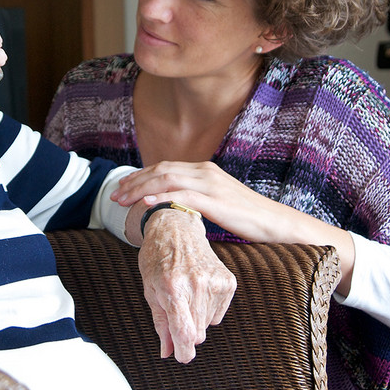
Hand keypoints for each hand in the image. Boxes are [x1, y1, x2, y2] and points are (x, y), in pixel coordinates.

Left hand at [113, 161, 294, 243]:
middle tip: (115, 195)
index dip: (141, 176)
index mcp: (204, 169)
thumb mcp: (216, 201)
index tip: (123, 188)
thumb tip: (172, 205)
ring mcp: (211, 184)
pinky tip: (145, 204)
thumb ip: (196, 197)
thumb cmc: (246, 216)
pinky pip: (183, 196)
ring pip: (167, 180)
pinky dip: (161, 197)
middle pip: (161, 170)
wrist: (274, 222)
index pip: (165, 167)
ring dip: (141, 189)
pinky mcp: (216, 201)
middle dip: (134, 181)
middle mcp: (205, 171)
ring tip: (122, 200)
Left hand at [138, 209, 234, 362]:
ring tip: (186, 294)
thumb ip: (161, 323)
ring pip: (207, 325)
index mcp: (172, 287)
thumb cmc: (158, 259)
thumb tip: (167, 352)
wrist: (177, 230)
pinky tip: (199, 290)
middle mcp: (196, 284)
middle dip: (186, 331)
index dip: (184, 352)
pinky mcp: (228, 281)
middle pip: (197, 332)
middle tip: (176, 312)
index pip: (184, 332)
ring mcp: (215, 281)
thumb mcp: (150, 290)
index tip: (182, 356)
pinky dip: (208, 309)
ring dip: (196, 318)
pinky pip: (218, 315)